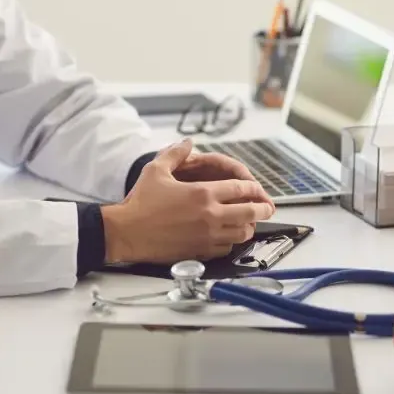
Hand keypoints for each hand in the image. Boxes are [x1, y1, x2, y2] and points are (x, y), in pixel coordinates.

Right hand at [101, 139, 274, 263]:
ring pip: (243, 233)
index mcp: (203, 193)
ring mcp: (208, 236)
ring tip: (249, 222)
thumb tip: (188, 142)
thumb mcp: (156, 169)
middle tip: (267, 208)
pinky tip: (229, 237)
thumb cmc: (140, 203)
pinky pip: (227, 248)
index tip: (258, 190)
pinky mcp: (201, 251)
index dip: (254, 189)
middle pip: (250, 212)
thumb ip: (176, 153)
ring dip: (249, 226)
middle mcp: (210, 215)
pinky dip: (232, 242)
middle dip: (263, 209)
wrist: (126, 232)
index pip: (241, 189)